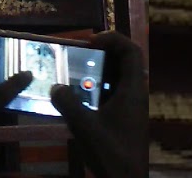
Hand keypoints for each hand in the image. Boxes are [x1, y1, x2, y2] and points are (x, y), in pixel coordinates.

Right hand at [51, 31, 147, 177]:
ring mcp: (132, 107)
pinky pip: (115, 92)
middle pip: (126, 61)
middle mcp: (136, 94)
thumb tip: (55, 86)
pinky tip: (80, 97)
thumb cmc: (111, 153)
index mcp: (133, 91)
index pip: (132, 51)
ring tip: (77, 71)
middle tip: (80, 53)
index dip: (114, 39)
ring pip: (120, 77)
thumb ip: (69, 104)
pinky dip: (99, 87)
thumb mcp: (85, 128)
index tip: (90, 41)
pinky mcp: (126, 118)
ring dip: (100, 70)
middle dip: (104, 52)